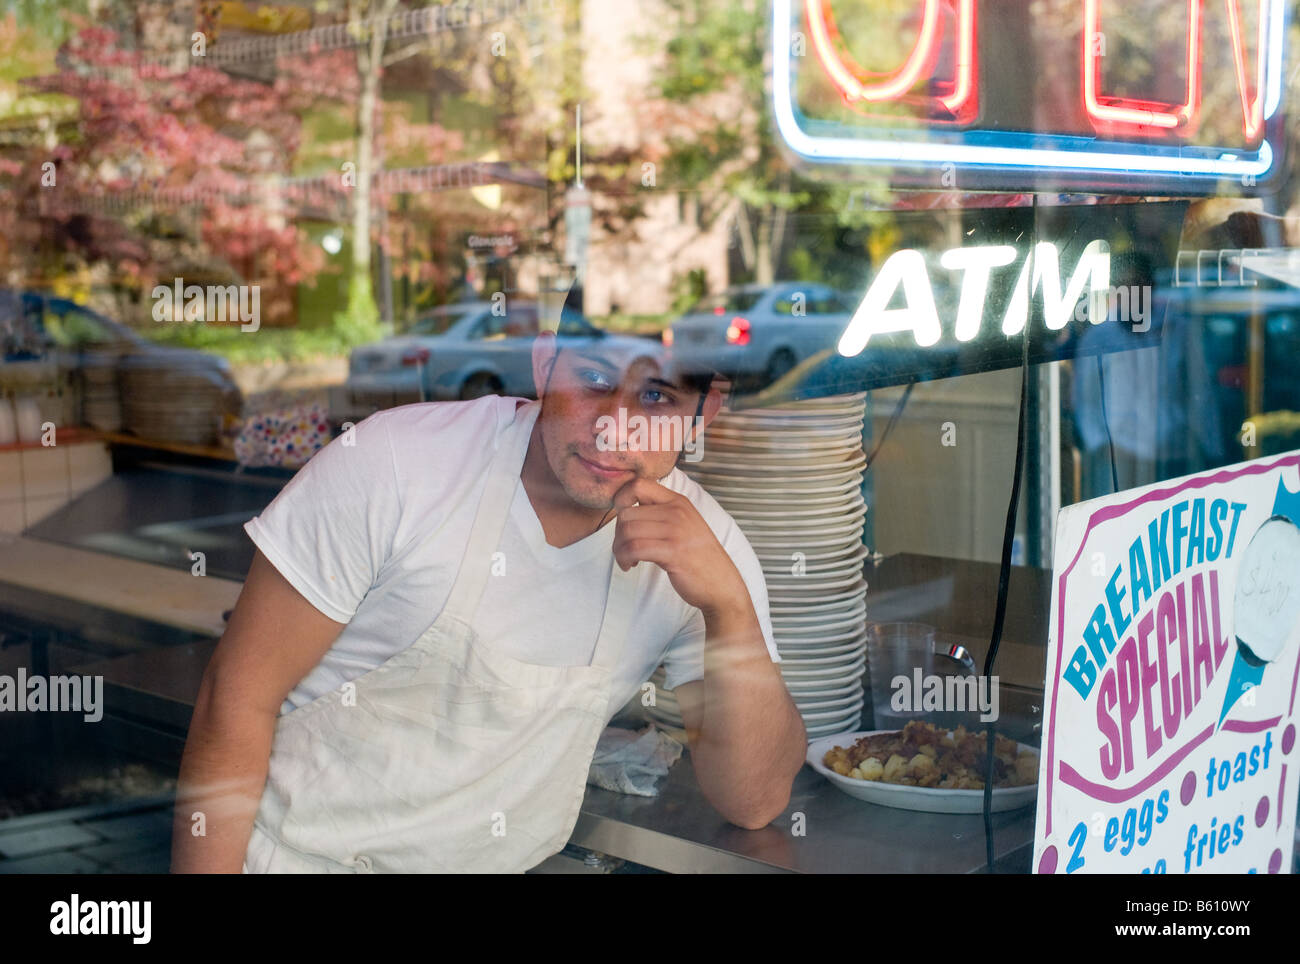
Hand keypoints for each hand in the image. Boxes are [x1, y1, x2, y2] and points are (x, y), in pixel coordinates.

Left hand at [611, 476, 747, 618]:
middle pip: (627, 513)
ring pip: (627, 532)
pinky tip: (630, 565)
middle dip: (617, 534)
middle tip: (623, 548)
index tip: (621, 520)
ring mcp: (676, 531)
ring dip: (619, 549)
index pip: (638, 485)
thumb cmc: (699, 557)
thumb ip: (660, 513)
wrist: (721, 583)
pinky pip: (634, 549)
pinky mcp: (673, 552)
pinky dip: (625, 558)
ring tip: (626, 559)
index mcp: (678, 502)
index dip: (621, 499)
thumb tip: (626, 510)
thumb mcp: (684, 524)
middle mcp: (677, 512)